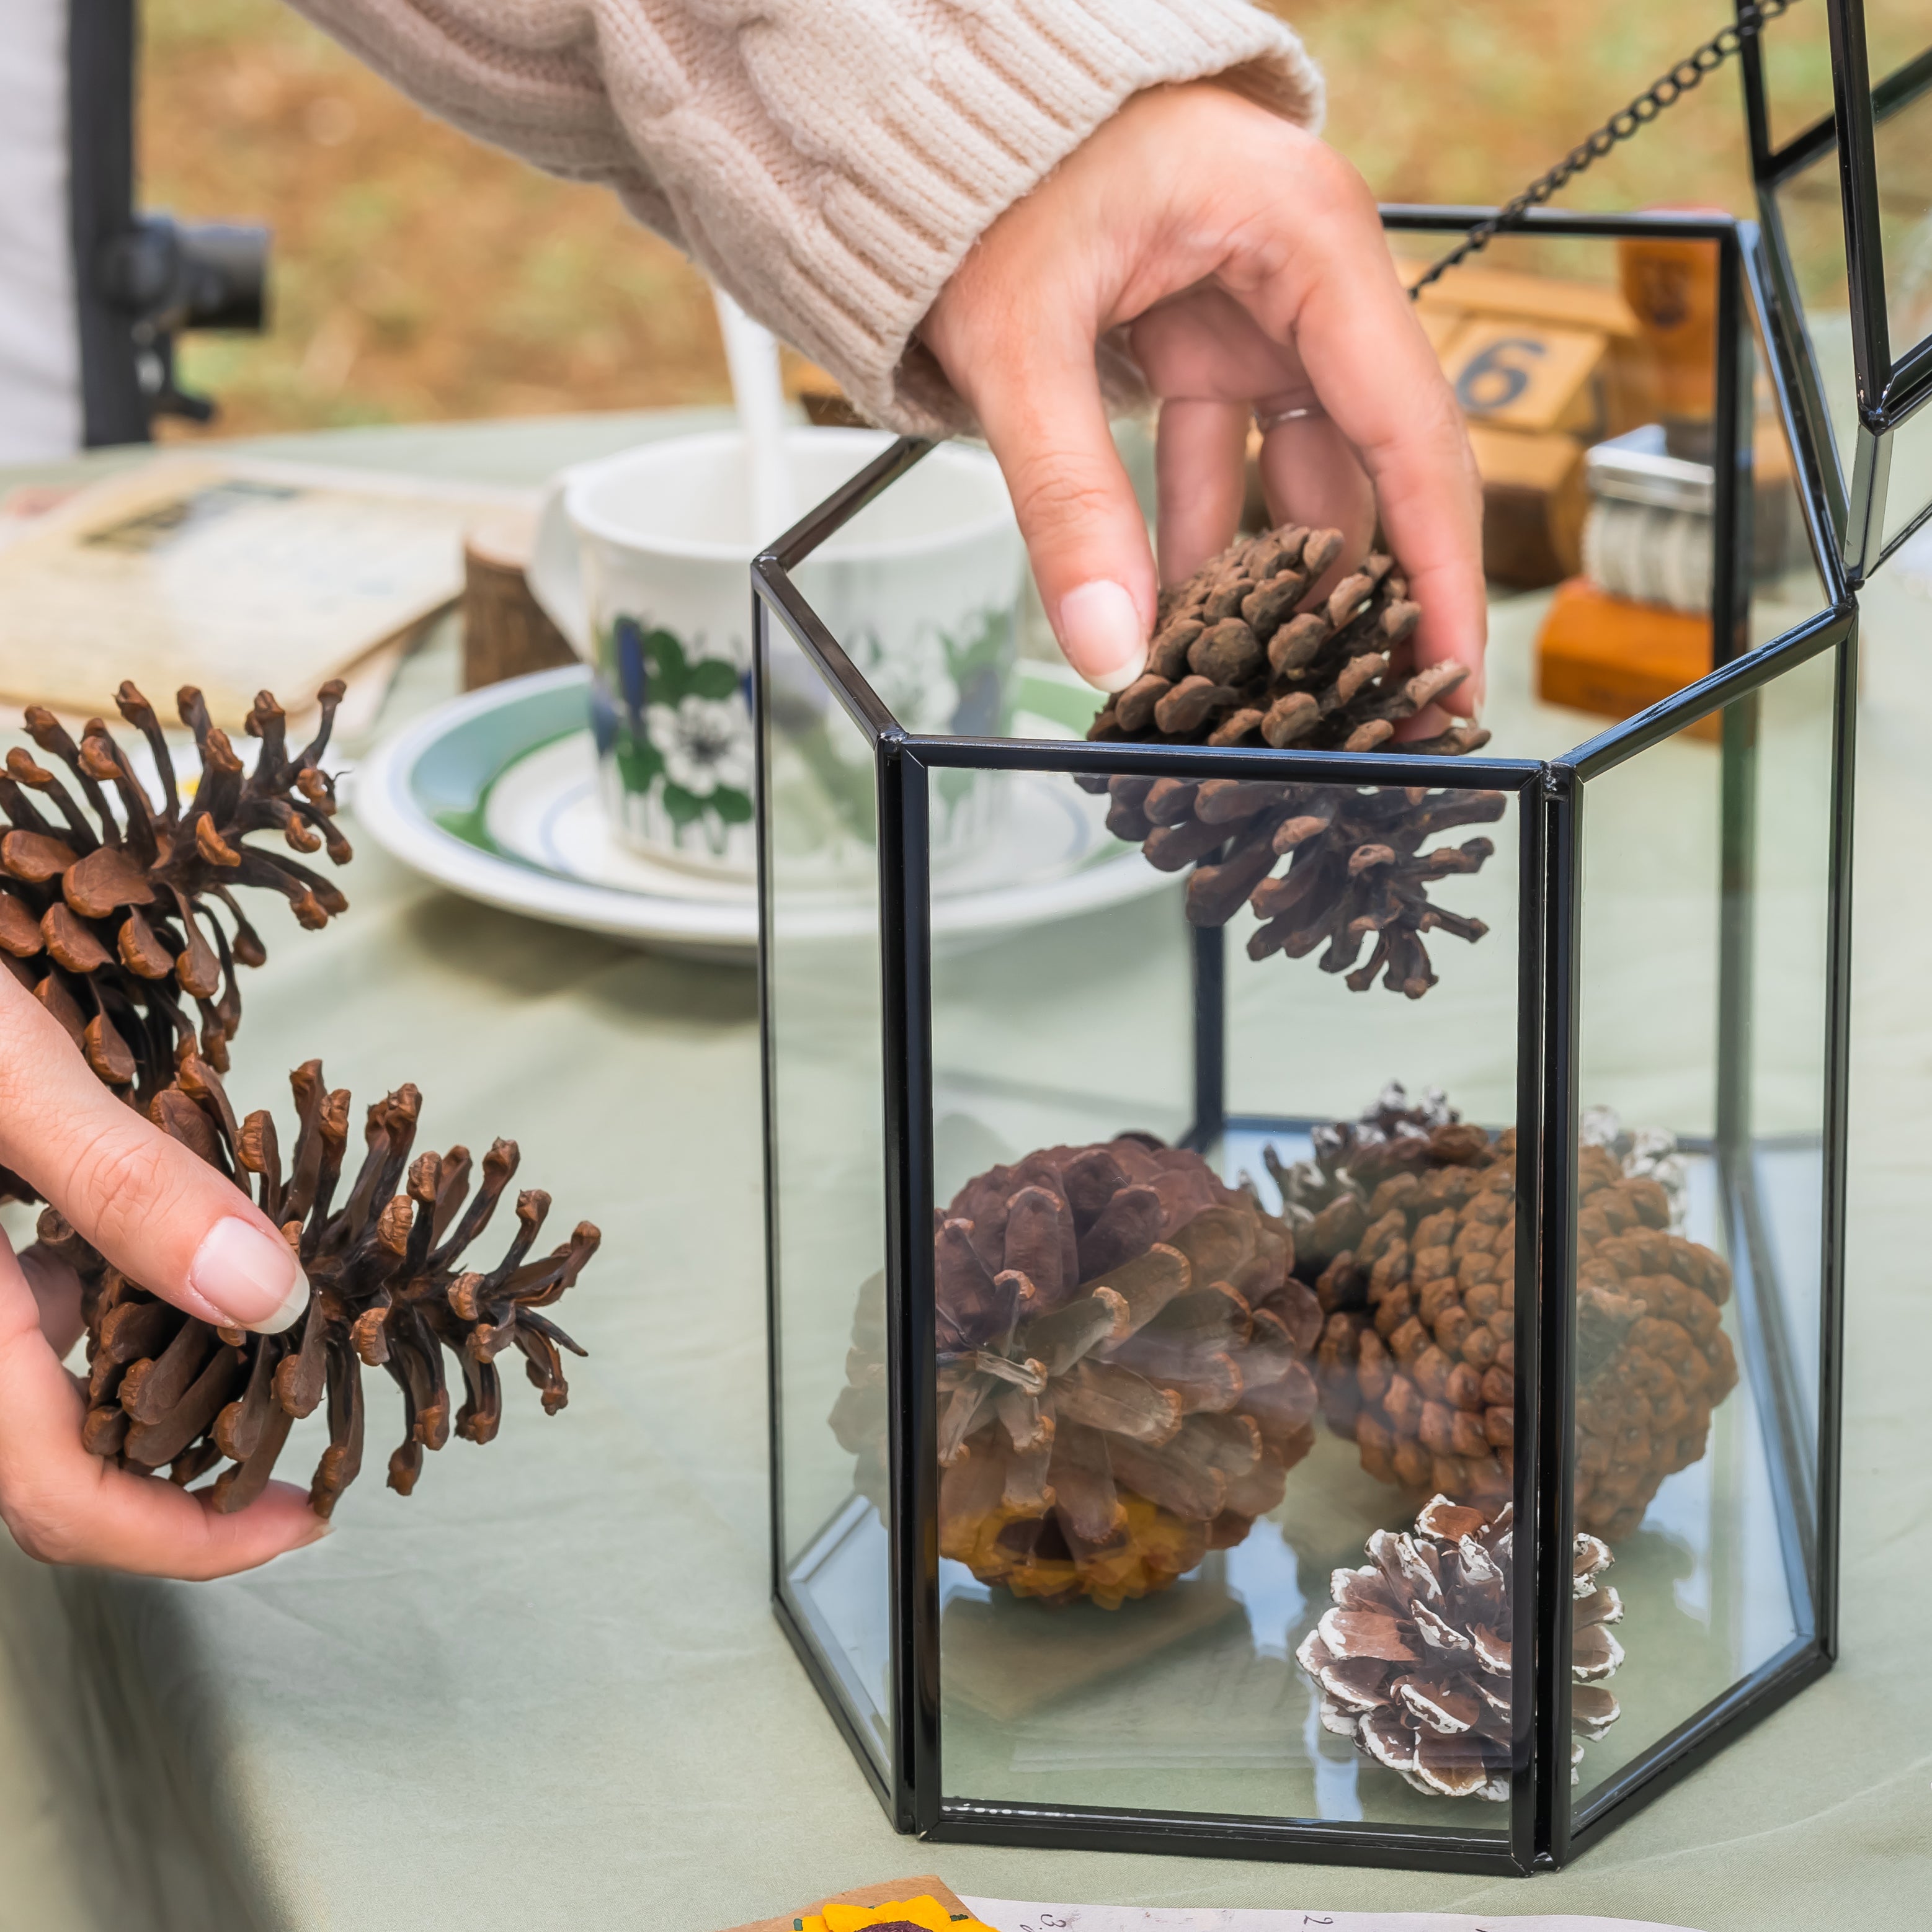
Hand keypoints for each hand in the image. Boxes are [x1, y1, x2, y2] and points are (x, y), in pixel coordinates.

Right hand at [0, 976, 323, 1575]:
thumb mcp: (0, 1069)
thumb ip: (125, 1183)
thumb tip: (270, 1294)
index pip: (50, 1495)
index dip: (182, 1539)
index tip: (298, 1522)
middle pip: (35, 1471)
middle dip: (169, 1479)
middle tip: (289, 1446)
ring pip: (21, 1401)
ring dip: (138, 1395)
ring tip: (253, 1355)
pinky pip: (7, 1325)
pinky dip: (87, 1316)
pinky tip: (147, 1259)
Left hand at [923, 82, 1484, 711]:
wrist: (937, 102)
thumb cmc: (996, 163)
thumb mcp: (1024, 342)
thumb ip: (1067, 502)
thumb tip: (1111, 648)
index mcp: (1307, 239)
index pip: (1408, 428)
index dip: (1438, 564)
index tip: (1451, 668)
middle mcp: (1307, 275)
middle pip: (1376, 460)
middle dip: (1373, 592)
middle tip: (1387, 709)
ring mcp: (1259, 310)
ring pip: (1300, 472)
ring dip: (1281, 580)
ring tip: (1283, 688)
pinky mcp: (1206, 339)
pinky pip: (1227, 459)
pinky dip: (1209, 539)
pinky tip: (1192, 621)